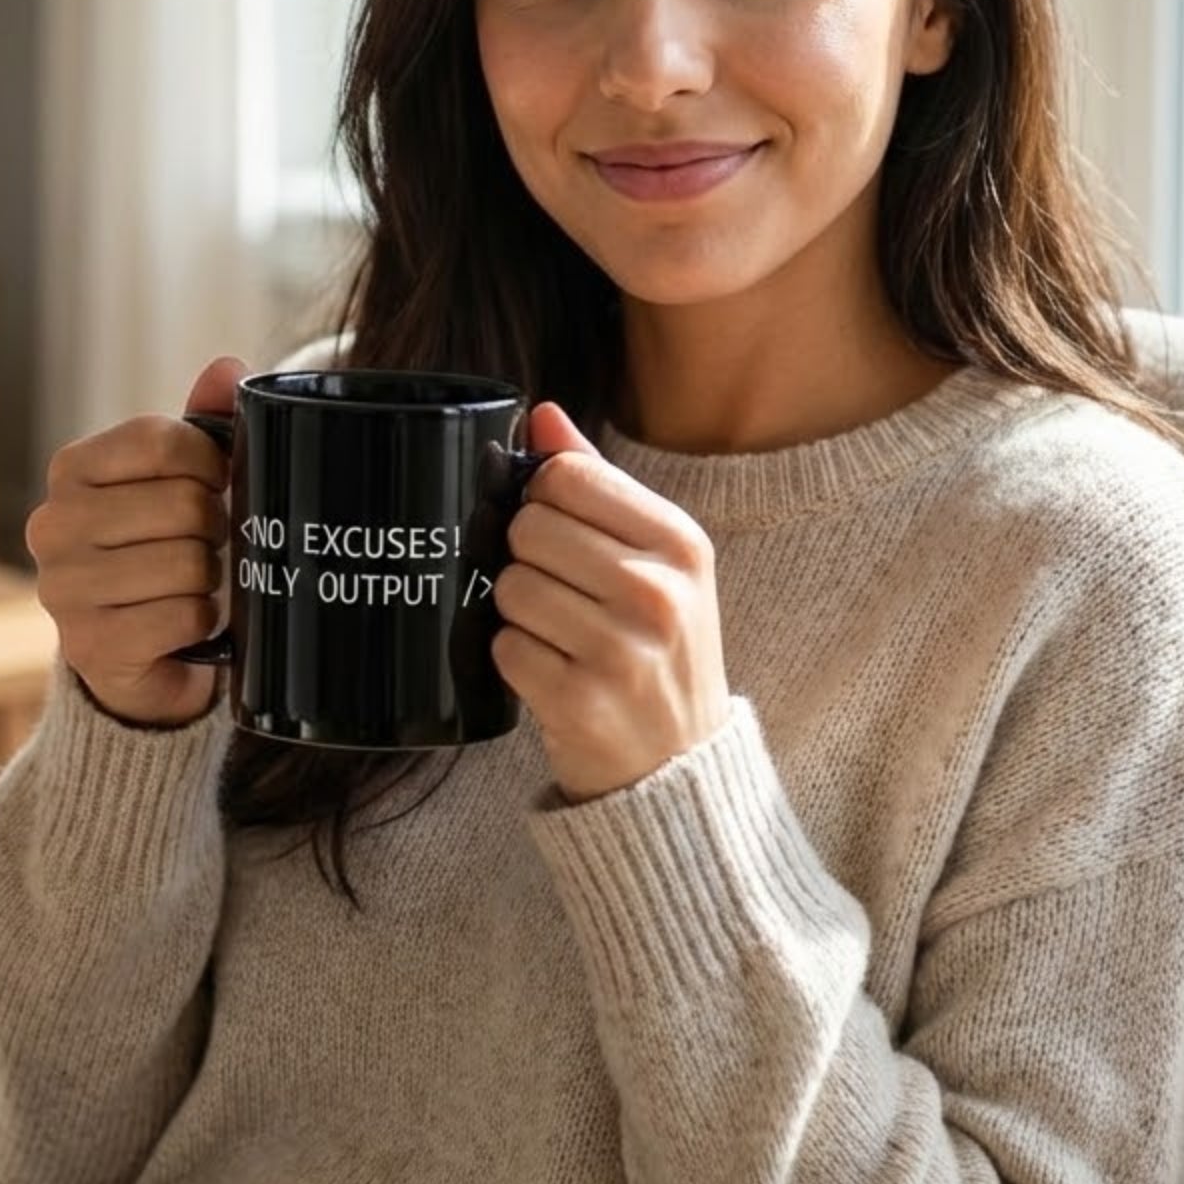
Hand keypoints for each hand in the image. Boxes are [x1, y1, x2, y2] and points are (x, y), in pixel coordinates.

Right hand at [25, 355, 244, 727]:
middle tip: (207, 544)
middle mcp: (53, 524)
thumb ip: (202, 424)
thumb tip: (228, 367)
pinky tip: (181, 622)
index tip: (218, 483)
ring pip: (187, 564)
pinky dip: (199, 621)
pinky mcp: (89, 645)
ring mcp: (64, 588)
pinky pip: (182, 617)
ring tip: (192, 583)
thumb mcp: (178, 482)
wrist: (138, 655)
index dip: (211, 462)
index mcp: (72, 469)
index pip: (163, 441)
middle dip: (215, 527)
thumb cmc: (161, 550)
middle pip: (184, 504)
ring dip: (209, 578)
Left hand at [492, 402, 731, 802]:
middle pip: (528, 528)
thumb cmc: (658, 650)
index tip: (559, 531)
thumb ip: (597, 484)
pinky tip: (552, 673)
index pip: (566, 475)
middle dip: (525, 559)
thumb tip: (542, 414)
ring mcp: (620, 650)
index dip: (540, 498)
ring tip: (558, 637)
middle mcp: (657, 592)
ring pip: (509, 587)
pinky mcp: (580, 702)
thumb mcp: (656, 561)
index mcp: (680, 542)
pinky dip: (515, 660)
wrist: (678, 768)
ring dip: (518, 613)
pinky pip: (504, 647)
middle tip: (558, 593)